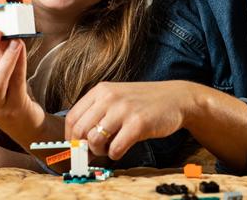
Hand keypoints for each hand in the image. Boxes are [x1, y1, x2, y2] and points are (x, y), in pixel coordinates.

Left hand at [65, 81, 196, 160]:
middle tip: (97, 149)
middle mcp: (109, 97)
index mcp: (101, 90)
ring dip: (101, 151)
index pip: (72, 118)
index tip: (78, 147)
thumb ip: (97, 112)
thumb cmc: (144, 101)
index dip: (71, 137)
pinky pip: (115, 149)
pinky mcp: (138, 124)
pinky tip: (123, 148)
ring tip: (112, 147)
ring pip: (94, 141)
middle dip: (85, 147)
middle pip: (80, 131)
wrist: (175, 98)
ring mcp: (124, 110)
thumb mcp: (117, 97)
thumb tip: (78, 140)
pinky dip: (116, 154)